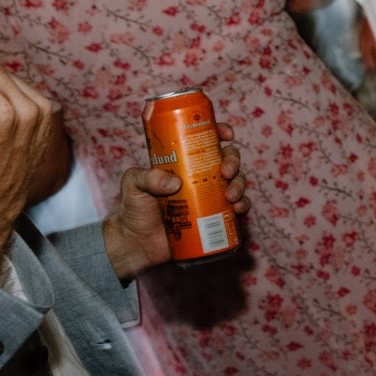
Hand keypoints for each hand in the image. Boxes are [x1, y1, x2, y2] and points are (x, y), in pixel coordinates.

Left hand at [102, 123, 247, 281]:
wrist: (136, 243)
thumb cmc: (132, 209)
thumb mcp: (133, 185)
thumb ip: (148, 178)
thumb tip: (176, 182)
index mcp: (183, 162)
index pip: (205, 140)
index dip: (219, 132)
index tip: (227, 135)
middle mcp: (200, 176)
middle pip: (226, 159)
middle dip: (233, 161)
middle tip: (226, 172)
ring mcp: (209, 196)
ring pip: (236, 181)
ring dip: (239, 184)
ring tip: (230, 196)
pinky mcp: (215, 216)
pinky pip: (237, 206)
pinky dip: (243, 205)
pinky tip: (237, 209)